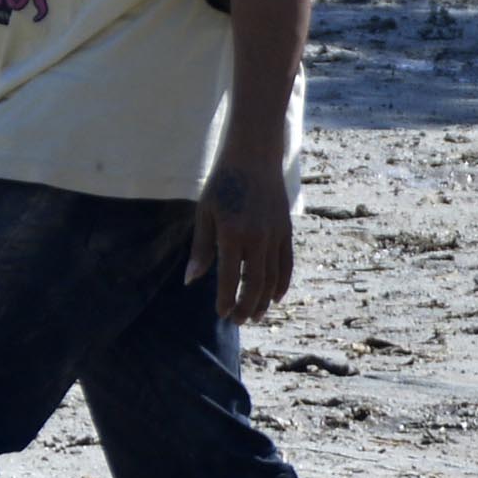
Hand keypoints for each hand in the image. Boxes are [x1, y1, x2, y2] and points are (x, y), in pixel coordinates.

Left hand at [187, 152, 294, 323]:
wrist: (255, 156)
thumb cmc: (223, 182)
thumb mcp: (205, 212)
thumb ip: (201, 248)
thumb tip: (191, 279)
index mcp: (232, 234)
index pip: (231, 278)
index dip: (226, 300)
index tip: (222, 314)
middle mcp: (257, 238)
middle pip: (255, 284)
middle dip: (247, 306)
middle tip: (239, 321)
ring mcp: (275, 235)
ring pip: (273, 278)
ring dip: (265, 300)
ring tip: (256, 315)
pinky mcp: (286, 230)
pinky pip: (286, 263)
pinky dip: (283, 283)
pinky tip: (276, 297)